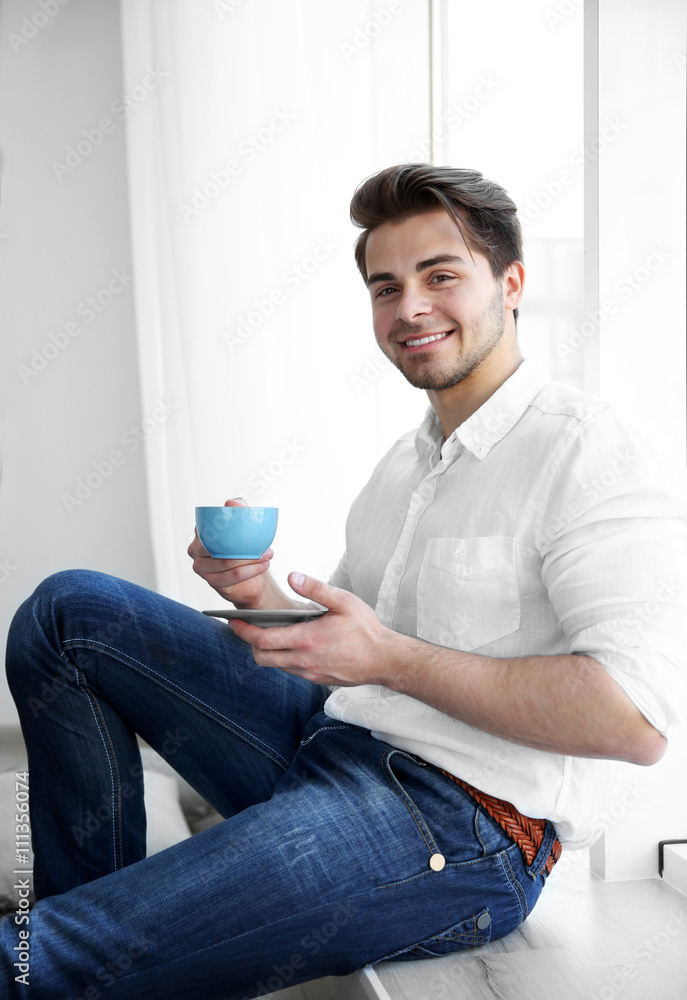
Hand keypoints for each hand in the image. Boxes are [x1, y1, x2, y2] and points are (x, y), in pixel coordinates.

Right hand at [187, 498, 272, 607]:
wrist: (248, 576)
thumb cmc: (242, 547)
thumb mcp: (242, 524)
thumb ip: (238, 508)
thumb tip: (231, 503)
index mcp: (200, 532)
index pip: (210, 526)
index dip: (229, 523)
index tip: (251, 522)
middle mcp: (195, 550)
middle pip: (219, 546)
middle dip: (244, 546)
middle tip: (266, 546)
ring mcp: (201, 568)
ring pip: (227, 562)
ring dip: (251, 559)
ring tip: (268, 555)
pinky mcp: (211, 582)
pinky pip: (232, 576)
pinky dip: (250, 571)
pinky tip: (263, 566)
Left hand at [228, 572, 395, 685]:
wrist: (385, 660)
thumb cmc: (366, 630)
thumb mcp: (343, 601)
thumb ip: (316, 589)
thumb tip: (293, 576)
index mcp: (306, 640)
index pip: (263, 639)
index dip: (243, 630)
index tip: (234, 621)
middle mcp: (303, 660)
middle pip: (262, 658)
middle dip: (250, 643)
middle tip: (246, 627)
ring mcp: (309, 673)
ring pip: (275, 666)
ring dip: (267, 651)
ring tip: (268, 633)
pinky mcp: (317, 679)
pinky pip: (290, 671)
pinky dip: (283, 658)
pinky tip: (291, 644)